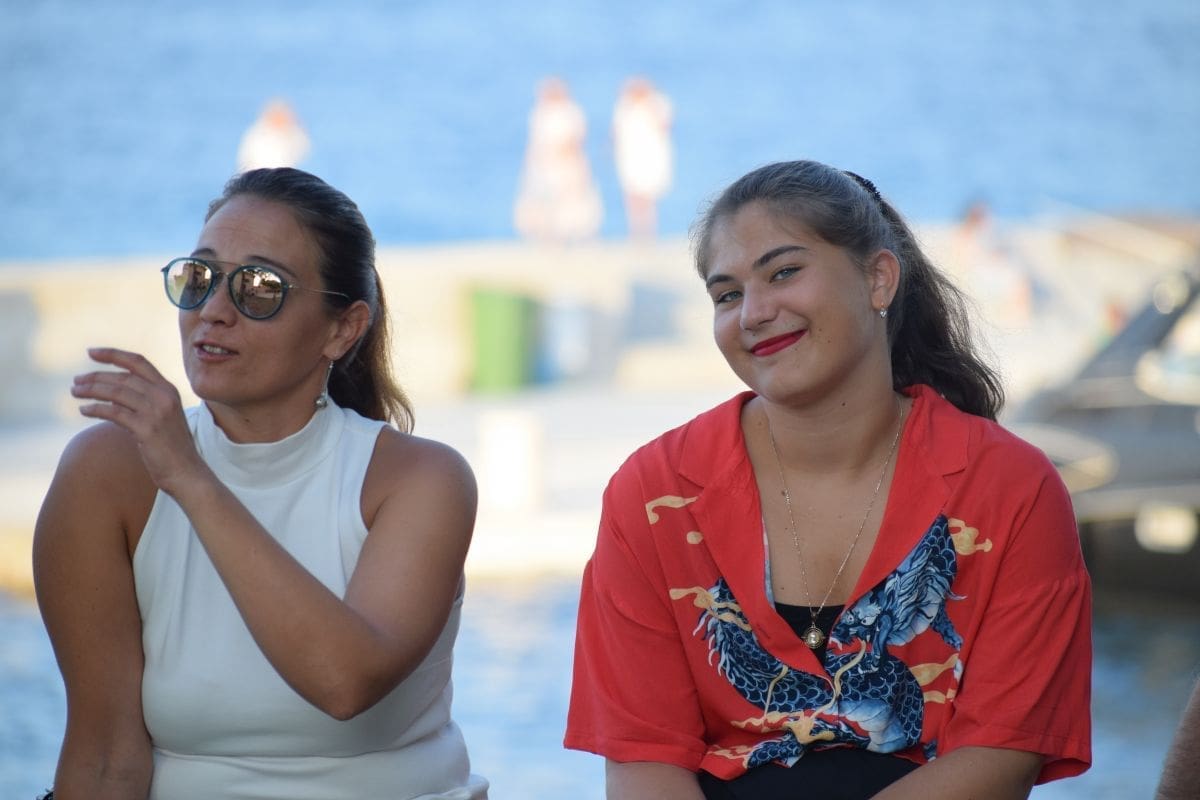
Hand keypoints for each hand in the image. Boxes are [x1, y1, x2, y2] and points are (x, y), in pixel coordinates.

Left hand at [71, 347, 206, 495]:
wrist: (186, 471)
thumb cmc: (170, 447)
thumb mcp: (162, 415)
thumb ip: (145, 400)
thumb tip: (112, 391)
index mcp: (168, 389)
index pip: (138, 362)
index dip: (113, 354)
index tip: (91, 352)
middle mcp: (164, 396)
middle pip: (123, 377)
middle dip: (96, 376)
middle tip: (76, 381)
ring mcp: (157, 412)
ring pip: (117, 393)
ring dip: (92, 390)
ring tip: (75, 392)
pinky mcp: (147, 429)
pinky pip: (115, 413)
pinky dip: (96, 409)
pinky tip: (84, 410)